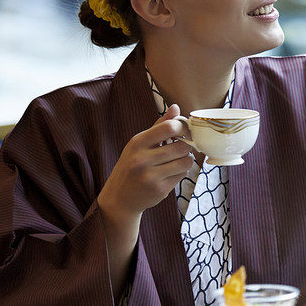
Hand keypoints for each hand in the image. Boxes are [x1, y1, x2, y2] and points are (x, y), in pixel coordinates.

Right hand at [98, 104, 193, 229]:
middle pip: (181, 146)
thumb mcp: (139, 144)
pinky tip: (171, 172)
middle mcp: (142, 159)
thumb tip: (176, 108)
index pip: (168, 128)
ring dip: (186, 160)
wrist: (119, 198)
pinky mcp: (160, 190)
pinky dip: (181, 172)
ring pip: (185, 162)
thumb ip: (158, 126)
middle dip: (186, 146)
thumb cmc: (131, 166)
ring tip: (177, 160)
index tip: (185, 131)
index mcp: (137, 143)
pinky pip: (182, 175)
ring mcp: (150, 176)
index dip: (183, 128)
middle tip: (181, 148)